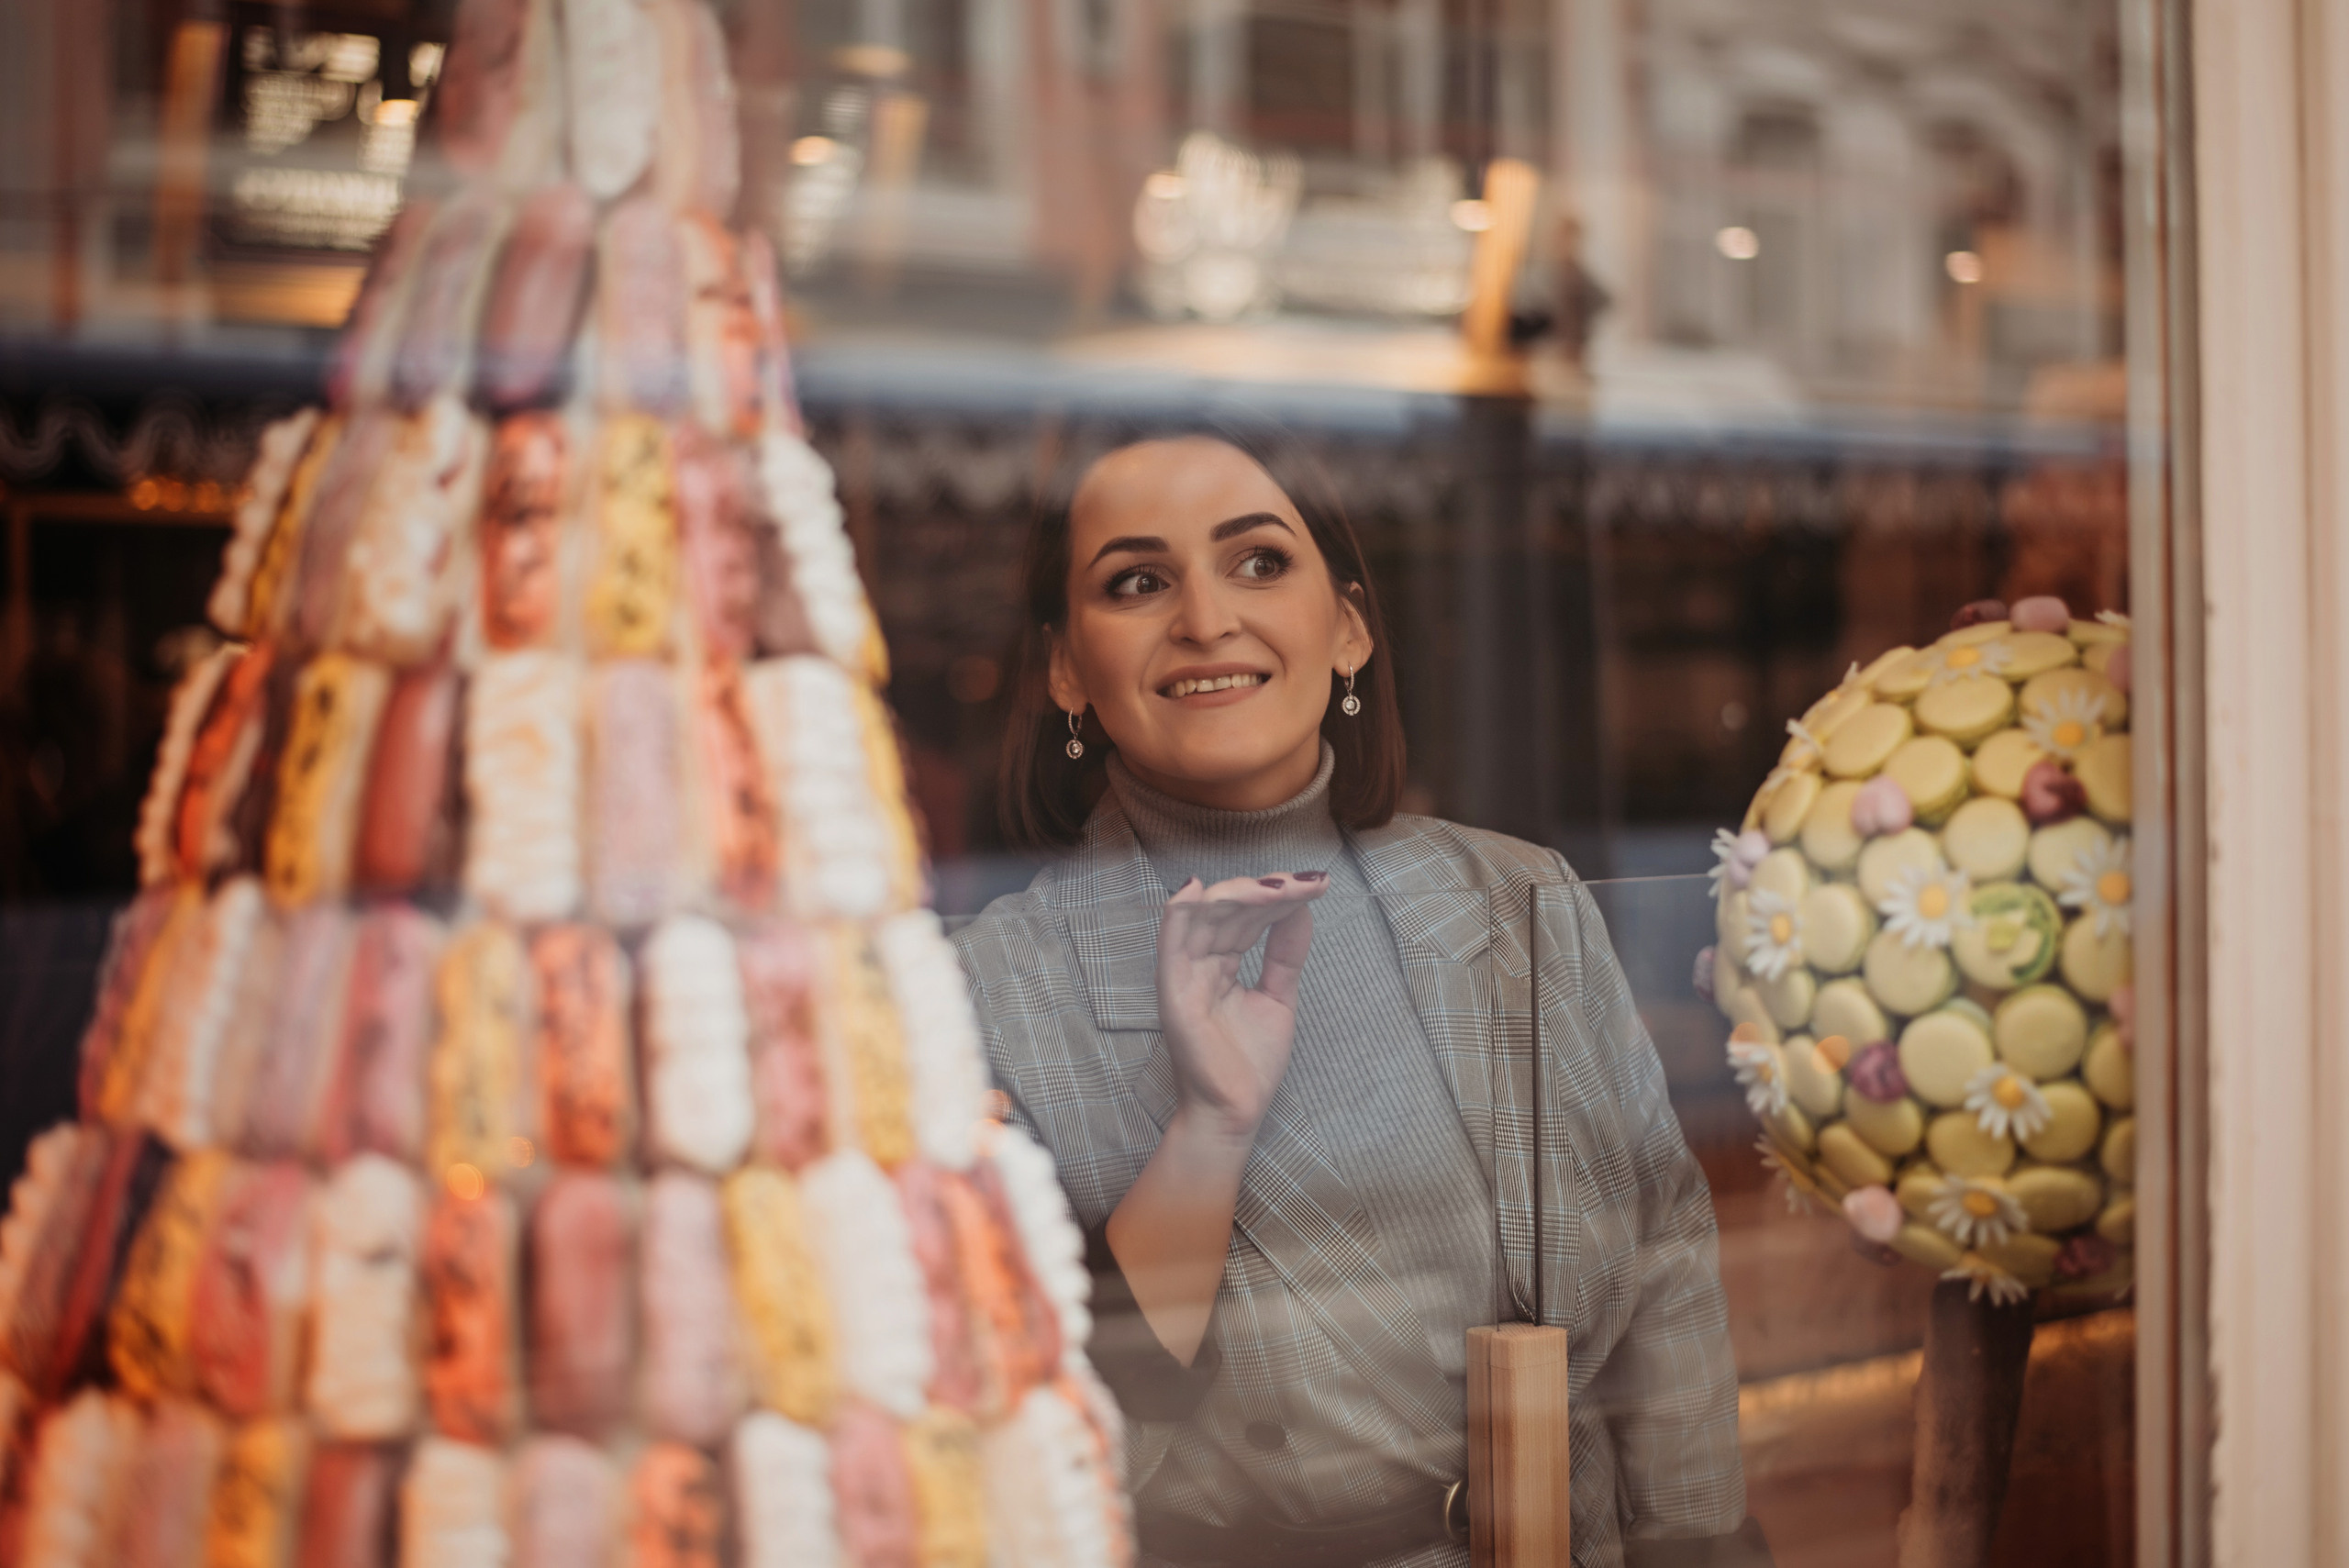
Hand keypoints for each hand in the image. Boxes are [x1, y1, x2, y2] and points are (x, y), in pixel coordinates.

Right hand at [1155, 871, 1326, 1143]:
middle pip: (1227, 909)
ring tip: (1283, 887)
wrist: (1236, 1113)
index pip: (1246, 916)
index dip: (1279, 896)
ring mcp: (1184, 977)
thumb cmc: (1249, 1063)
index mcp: (1220, 962)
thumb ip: (1285, 953)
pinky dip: (1180, 913)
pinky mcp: (1173, 995)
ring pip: (1202, 916)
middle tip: (1308, 882)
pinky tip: (1199, 890)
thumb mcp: (1278, 996)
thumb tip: (1301, 907)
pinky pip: (1170, 945)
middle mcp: (1199, 963)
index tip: (1316, 883)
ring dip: (1241, 894)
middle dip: (1268, 890)